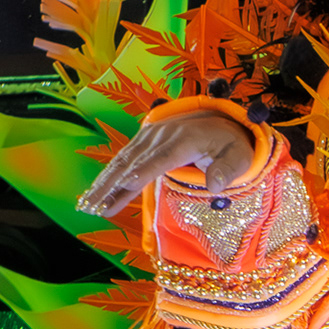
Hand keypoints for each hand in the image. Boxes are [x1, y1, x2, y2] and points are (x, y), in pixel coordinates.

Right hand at [79, 107, 258, 220]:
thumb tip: (216, 186)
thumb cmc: (231, 145)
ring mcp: (150, 135)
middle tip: (96, 206)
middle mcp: (163, 134)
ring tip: (87, 205)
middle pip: (135, 161)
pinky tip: (94, 193)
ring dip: (104, 183)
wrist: (220, 121)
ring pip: (123, 160)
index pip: (162, 158)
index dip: (144, 170)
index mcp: (186, 139)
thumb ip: (228, 170)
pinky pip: (122, 158)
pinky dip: (107, 176)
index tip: (126, 184)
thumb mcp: (240, 157)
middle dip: (114, 184)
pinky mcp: (143, 140)